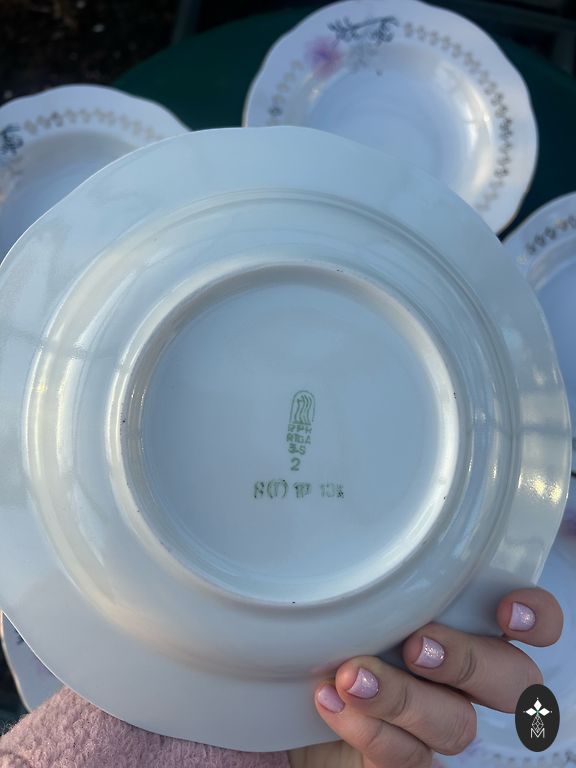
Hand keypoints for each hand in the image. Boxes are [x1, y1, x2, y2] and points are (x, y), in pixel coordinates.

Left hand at [288, 588, 561, 767]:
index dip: (538, 619)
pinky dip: (370, 728)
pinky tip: (333, 700)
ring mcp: (441, 728)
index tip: (505, 609)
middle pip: (510, 680)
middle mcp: (469, 683)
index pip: (536, 627)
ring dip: (405, 697)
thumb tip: (344, 534)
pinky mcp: (410, 763)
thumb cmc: (338, 634)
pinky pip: (409, 759)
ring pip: (457, 724)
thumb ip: (374, 581)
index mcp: (468, 632)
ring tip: (354, 676)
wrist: (293, 704)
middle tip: (417, 646)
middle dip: (468, 661)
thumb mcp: (356, 601)